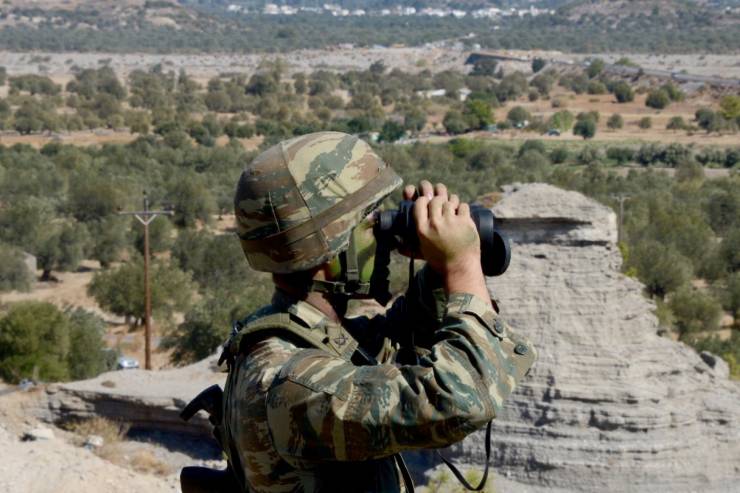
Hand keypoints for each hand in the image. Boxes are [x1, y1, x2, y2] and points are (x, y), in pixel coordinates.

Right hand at [410, 181, 489, 302]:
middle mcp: (435, 224)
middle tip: (442, 205)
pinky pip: (463, 206)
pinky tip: (461, 215)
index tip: (428, 202)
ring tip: (453, 209)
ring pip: (450, 200)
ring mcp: (451, 222)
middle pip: (436, 200)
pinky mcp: (465, 222)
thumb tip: (396, 245)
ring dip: (452, 202)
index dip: (424, 200)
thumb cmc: (439, 261)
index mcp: (422, 229)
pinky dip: (463, 209)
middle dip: (439, 200)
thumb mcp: (421, 252)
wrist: (459, 268)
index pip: (420, 203)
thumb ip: (408, 246)